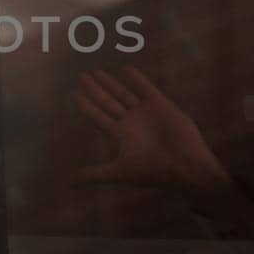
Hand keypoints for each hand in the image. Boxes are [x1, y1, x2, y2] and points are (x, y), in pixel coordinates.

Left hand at [73, 68, 227, 188]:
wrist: (184, 165)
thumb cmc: (152, 170)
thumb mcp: (119, 172)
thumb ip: (95, 174)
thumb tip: (69, 184)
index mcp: (121, 135)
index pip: (98, 117)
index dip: (86, 106)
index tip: (73, 94)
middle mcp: (131, 122)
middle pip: (108, 102)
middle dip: (94, 89)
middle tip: (81, 76)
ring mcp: (145, 113)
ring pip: (124, 93)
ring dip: (111, 83)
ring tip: (97, 72)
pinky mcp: (161, 105)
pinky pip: (146, 88)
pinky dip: (137, 79)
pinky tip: (126, 69)